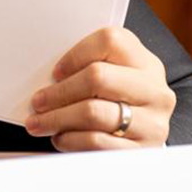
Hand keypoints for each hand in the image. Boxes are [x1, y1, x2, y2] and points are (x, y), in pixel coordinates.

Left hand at [25, 27, 174, 149]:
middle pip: (98, 78)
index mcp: (144, 62)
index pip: (109, 41)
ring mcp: (152, 122)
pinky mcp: (143, 151)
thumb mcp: (113, 77)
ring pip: (94, 112)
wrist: (143, 139)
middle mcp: (154, 90)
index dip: (76, 55)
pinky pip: (97, 142)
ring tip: (39, 123)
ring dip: (58, 118)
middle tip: (38, 102)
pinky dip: (70, 140)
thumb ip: (87, 69)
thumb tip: (47, 80)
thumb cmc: (118, 102)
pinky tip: (60, 138)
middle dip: (60, 91)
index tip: (56, 72)